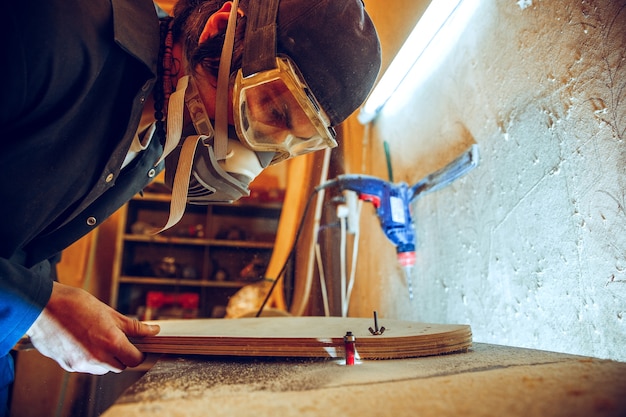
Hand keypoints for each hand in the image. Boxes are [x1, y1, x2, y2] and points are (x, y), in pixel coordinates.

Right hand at [26, 282, 159, 374]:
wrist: (42, 306)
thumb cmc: (76, 304)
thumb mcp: (110, 312)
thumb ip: (133, 326)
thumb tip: (154, 331)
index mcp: (110, 342)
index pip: (134, 360)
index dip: (139, 353)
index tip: (137, 346)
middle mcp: (97, 357)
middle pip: (119, 366)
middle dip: (122, 355)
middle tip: (117, 338)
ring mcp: (81, 364)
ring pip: (102, 369)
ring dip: (105, 358)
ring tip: (97, 337)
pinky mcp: (68, 366)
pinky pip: (86, 367)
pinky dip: (89, 358)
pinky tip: (83, 341)